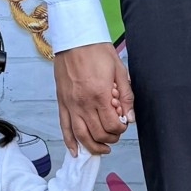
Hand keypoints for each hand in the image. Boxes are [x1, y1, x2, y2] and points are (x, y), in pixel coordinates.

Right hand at [55, 42, 134, 156]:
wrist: (75, 40)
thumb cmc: (97, 51)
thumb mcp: (119, 70)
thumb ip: (126, 96)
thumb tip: (129, 117)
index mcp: (99, 95)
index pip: (112, 124)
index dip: (121, 129)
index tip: (123, 124)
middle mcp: (83, 103)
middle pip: (97, 133)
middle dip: (110, 138)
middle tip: (115, 135)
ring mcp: (70, 104)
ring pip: (81, 135)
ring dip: (92, 146)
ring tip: (102, 149)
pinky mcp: (61, 102)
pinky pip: (64, 127)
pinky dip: (69, 142)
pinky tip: (75, 151)